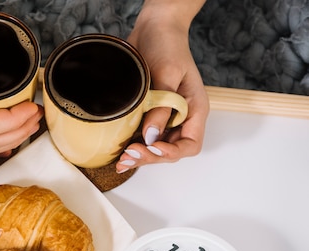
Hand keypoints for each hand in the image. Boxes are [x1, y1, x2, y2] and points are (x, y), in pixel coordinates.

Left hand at [116, 0, 208, 173]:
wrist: (152, 29)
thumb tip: (151, 136)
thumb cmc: (167, 45)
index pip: (190, 144)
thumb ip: (162, 106)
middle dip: (149, 157)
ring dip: (138, 156)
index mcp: (194, 110)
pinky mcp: (146, 114)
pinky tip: (118, 152)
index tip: (153, 148)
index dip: (172, 152)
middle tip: (128, 157)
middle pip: (169, 150)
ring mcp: (162, 117)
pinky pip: (141, 137)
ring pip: (153, 147)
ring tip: (121, 161)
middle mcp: (180, 118)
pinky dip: (131, 146)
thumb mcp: (167, 74)